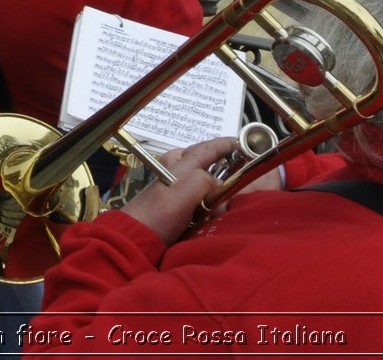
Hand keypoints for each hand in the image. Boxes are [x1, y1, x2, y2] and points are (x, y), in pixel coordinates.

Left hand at [120, 137, 237, 245]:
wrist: (135, 237)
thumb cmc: (156, 216)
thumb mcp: (180, 195)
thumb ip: (202, 182)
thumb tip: (219, 185)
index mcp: (178, 163)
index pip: (208, 148)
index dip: (228, 144)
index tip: (246, 144)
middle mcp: (177, 170)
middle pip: (208, 161)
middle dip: (226, 166)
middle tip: (242, 173)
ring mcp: (176, 186)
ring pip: (206, 180)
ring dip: (218, 188)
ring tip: (226, 198)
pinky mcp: (176, 202)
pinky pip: (201, 196)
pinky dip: (210, 201)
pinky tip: (213, 210)